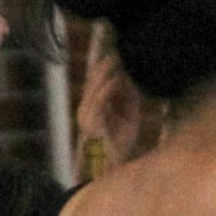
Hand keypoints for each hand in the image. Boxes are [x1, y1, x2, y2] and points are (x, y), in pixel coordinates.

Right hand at [76, 43, 156, 173]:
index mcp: (92, 105)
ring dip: (109, 71)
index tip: (121, 52)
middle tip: (122, 52)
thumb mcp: (129, 111)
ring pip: (95, 85)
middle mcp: (85, 107)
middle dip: (108, 64)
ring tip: (122, 60)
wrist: (115, 163)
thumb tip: (130, 75)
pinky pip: (100, 98)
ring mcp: (86, 114)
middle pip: (94, 78)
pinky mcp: (91, 120)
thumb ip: (128, 94)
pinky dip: (110, 87)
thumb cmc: (122, 139)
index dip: (107, 64)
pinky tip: (119, 78)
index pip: (96, 78)